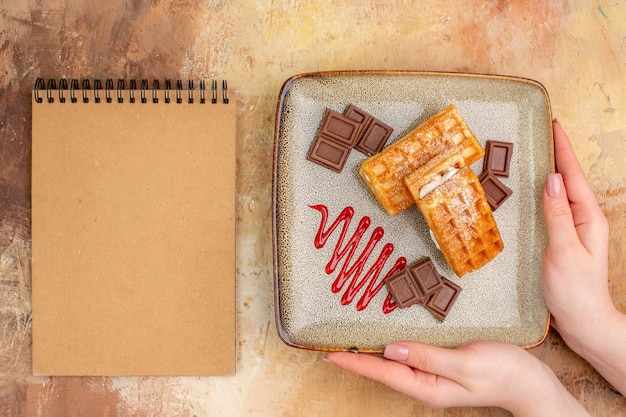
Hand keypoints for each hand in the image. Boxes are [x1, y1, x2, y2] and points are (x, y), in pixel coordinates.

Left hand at [324, 341, 588, 415]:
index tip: (328, 352)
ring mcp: (432, 375)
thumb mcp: (466, 365)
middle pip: (382, 369)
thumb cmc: (503, 373)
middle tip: (328, 342)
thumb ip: (428, 357)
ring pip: (393, 362)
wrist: (530, 382)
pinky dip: (391, 345)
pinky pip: (408, 355)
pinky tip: (384, 335)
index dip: (354, 362)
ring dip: (370, 350)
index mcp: (427, 386)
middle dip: (355, 357)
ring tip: (347, 338)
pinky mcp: (439, 364)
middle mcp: (424, 382)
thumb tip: (391, 350)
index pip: (382, 372)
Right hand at [542, 120, 625, 393]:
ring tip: (531, 156)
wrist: (583, 322)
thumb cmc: (575, 290)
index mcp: (588, 217)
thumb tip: (551, 179)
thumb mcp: (565, 250)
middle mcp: (583, 219)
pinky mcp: (562, 240)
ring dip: (548, 172)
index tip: (553, 125)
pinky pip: (551, 209)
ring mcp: (573, 230)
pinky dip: (541, 194)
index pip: (573, 175)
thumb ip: (558, 214)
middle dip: (555, 154)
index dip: (562, 149)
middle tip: (539, 133)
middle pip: (568, 179)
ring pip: (559, 193)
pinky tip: (530, 194)